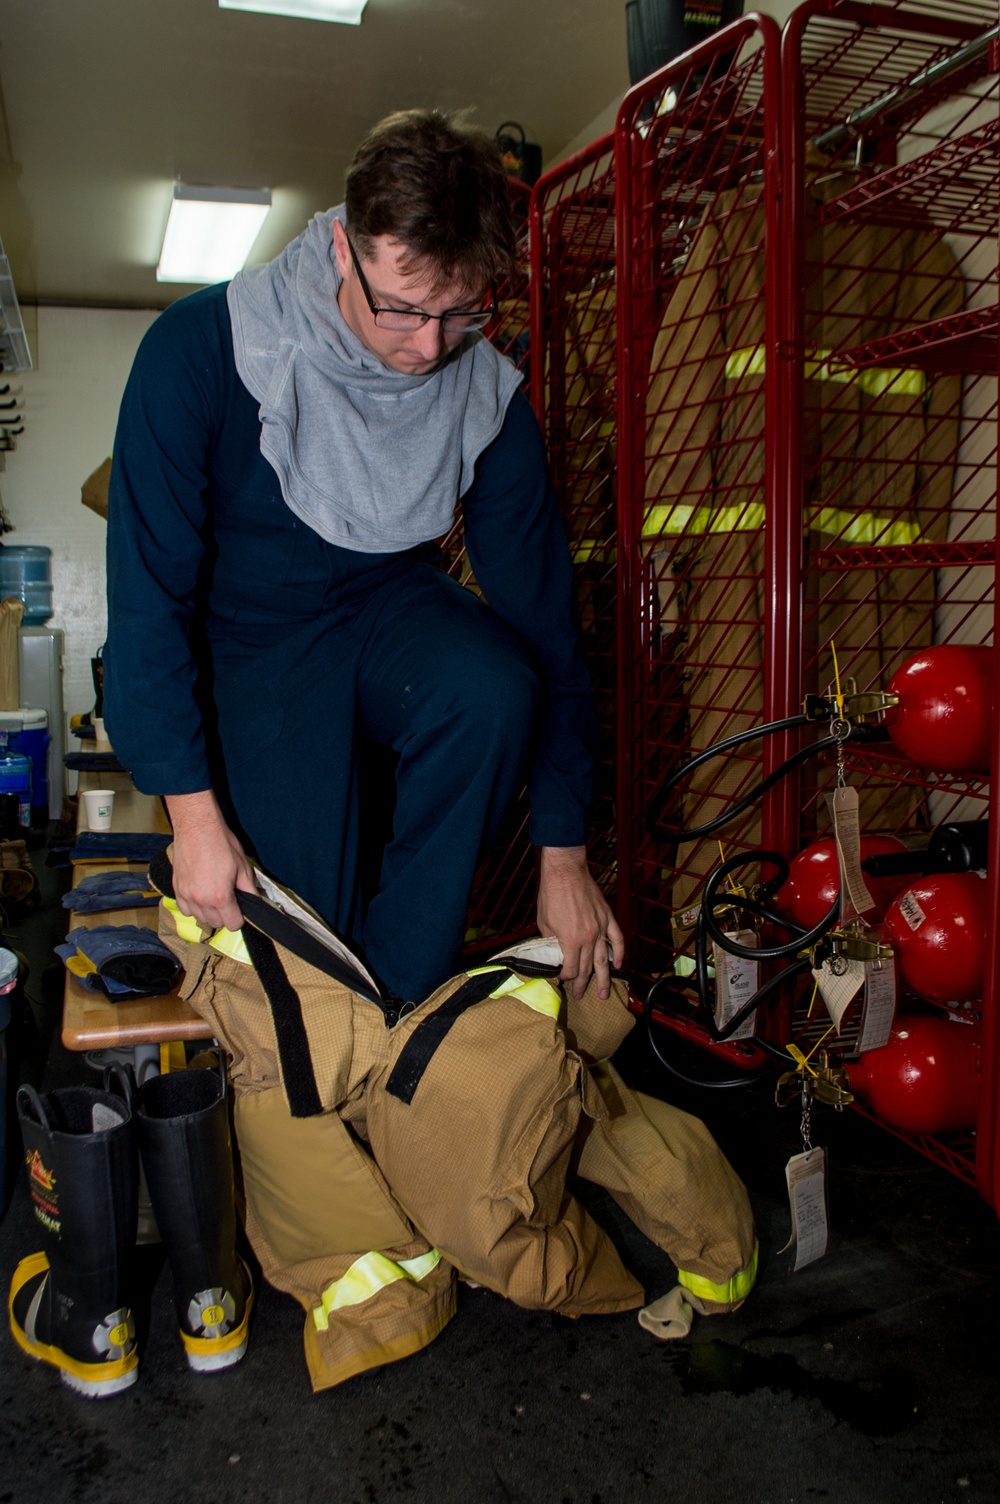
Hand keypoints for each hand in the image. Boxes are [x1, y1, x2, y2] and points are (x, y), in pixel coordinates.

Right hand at [164, 790, 255, 931]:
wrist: (197, 827)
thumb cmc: (221, 843)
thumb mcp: (242, 866)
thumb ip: (249, 889)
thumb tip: (254, 902)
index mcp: (220, 897)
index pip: (232, 924)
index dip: (239, 918)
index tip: (240, 909)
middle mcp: (201, 900)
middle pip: (215, 923)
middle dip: (225, 915)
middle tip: (229, 899)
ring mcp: (186, 895)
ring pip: (199, 918)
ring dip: (208, 912)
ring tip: (214, 895)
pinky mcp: (176, 889)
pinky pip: (184, 909)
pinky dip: (193, 907)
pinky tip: (200, 894)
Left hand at [536, 845, 624, 999]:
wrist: (566, 872)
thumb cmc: (551, 895)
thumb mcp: (544, 923)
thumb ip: (551, 941)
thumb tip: (554, 954)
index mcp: (570, 940)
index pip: (571, 968)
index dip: (566, 977)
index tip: (562, 979)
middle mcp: (588, 937)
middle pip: (587, 968)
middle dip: (582, 984)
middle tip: (580, 995)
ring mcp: (601, 928)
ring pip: (605, 959)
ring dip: (604, 978)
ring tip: (603, 993)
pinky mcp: (608, 918)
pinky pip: (618, 939)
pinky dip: (620, 953)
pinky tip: (619, 965)